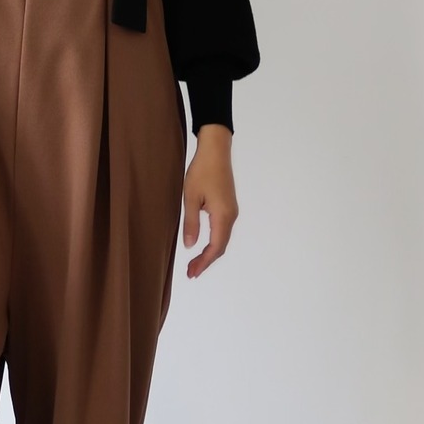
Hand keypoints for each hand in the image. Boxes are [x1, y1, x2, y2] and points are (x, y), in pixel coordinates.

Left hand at [181, 125, 237, 276]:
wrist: (216, 150)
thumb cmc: (202, 171)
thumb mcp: (191, 197)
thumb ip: (191, 223)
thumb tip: (191, 246)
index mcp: (223, 216)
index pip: (215, 247)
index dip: (204, 262)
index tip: (192, 273)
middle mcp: (231, 216)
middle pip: (221, 246)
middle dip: (206, 261)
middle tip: (191, 272)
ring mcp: (232, 211)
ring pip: (222, 239)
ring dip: (210, 252)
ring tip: (194, 262)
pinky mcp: (228, 206)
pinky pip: (223, 230)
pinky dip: (213, 242)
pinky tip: (203, 244)